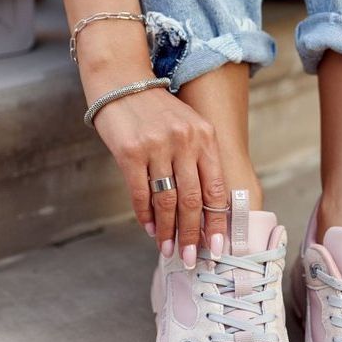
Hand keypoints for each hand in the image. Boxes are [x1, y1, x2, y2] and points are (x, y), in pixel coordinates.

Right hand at [88, 80, 226, 266]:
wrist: (122, 82)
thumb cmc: (157, 110)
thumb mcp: (187, 126)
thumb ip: (198, 159)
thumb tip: (202, 207)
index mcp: (205, 136)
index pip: (216, 187)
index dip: (217, 220)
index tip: (218, 245)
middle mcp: (185, 141)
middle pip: (193, 199)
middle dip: (193, 233)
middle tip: (193, 258)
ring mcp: (157, 147)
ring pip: (167, 201)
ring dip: (168, 230)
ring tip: (169, 249)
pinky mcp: (131, 153)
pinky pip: (141, 193)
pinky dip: (145, 215)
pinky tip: (149, 228)